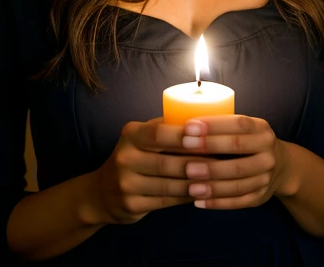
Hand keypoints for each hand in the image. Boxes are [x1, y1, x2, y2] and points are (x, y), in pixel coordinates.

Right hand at [84, 118, 211, 225]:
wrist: (101, 192)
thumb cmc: (134, 156)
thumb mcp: (142, 136)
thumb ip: (166, 127)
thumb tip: (204, 117)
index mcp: (131, 134)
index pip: (159, 133)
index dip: (183, 135)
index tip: (206, 135)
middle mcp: (125, 158)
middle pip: (167, 161)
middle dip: (197, 162)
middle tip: (222, 161)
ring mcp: (126, 184)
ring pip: (169, 184)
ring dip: (196, 182)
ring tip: (218, 179)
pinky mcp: (131, 205)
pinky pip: (166, 201)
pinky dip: (186, 197)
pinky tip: (202, 193)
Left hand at [180, 115, 289, 209]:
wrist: (282, 167)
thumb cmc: (250, 143)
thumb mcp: (246, 130)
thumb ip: (223, 127)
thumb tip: (184, 124)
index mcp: (261, 129)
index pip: (238, 124)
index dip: (213, 125)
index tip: (188, 127)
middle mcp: (267, 151)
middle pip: (237, 149)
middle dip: (209, 149)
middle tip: (185, 151)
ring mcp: (266, 176)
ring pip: (238, 180)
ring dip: (212, 182)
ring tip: (189, 184)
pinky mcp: (261, 196)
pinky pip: (238, 201)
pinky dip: (218, 202)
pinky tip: (199, 201)